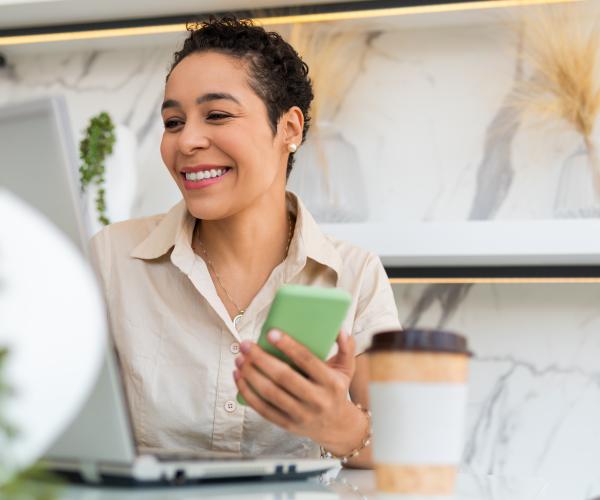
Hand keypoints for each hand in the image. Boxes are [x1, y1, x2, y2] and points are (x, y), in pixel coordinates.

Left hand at [233, 330, 365, 454]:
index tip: (271, 333)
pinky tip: (239, 377)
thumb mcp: (346, 369)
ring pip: (270, 393)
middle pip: (284, 377)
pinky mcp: (287, 425)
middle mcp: (317, 400)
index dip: (288, 346)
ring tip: (240, 358)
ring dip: (251, 374)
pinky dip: (248, 392)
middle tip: (246, 344)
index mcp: (331, 383)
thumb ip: (346, 347)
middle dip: (261, 359)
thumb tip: (339, 329)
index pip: (307, 361)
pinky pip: (263, 408)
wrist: (336, 426)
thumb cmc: (337, 389)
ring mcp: (301, 415)